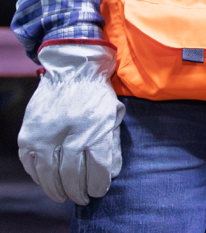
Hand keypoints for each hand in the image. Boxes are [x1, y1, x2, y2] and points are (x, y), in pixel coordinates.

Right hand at [19, 43, 124, 204]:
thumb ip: (112, 145)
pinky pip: (31, 164)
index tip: (99, 191)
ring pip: (49, 174)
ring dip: (57, 190)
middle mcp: (70, 134)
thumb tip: (111, 174)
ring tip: (64, 195)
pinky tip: (48, 180)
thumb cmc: (97, 96)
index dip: (99, 185)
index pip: (98, 169)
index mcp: (95, 130)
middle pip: (72, 176)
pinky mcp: (28, 135)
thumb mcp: (113, 116)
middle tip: (83, 198)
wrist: (72, 71)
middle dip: (79, 192)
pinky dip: (39, 176)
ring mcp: (45, 136)